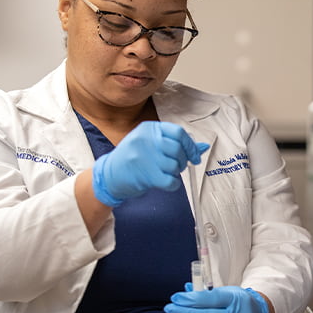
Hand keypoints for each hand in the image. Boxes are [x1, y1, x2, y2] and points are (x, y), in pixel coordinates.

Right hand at [92, 121, 208, 206]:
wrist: (109, 175)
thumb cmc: (133, 158)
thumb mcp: (151, 144)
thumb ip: (176, 143)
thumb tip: (203, 147)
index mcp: (149, 128)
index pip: (178, 132)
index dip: (190, 146)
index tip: (195, 156)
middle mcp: (146, 139)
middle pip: (178, 149)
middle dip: (183, 161)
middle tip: (177, 167)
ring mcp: (145, 156)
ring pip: (175, 165)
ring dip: (175, 173)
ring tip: (165, 173)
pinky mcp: (145, 174)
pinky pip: (171, 181)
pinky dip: (173, 184)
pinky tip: (165, 183)